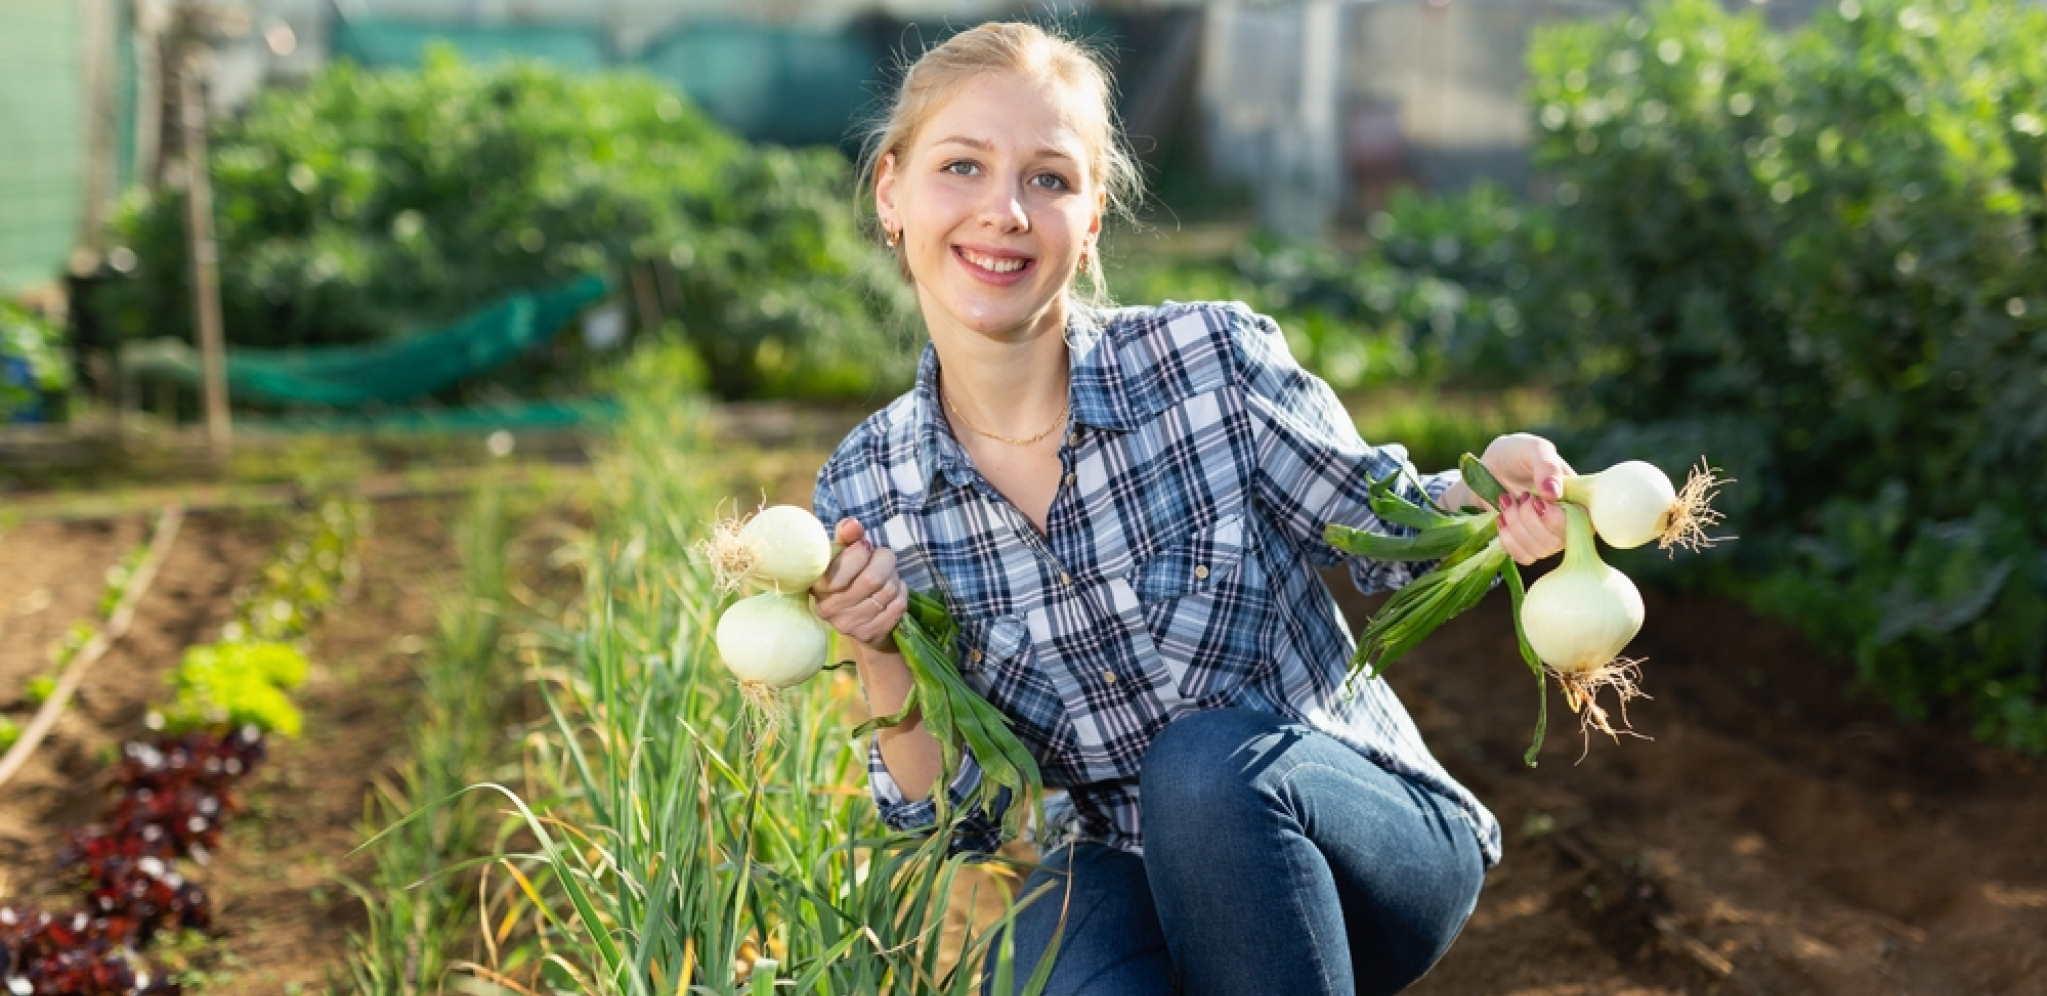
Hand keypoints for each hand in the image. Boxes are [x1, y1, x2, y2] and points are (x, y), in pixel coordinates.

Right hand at [811, 518, 908, 651]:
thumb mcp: (843, 553)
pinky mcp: (870, 634)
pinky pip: (898, 606)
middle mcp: (828, 608)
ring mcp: (849, 625)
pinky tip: (893, 592)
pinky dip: (902, 593)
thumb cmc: (849, 577)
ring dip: (894, 578)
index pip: (844, 564)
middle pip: (872, 578)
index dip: (862, 551)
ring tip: (887, 576)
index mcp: (817, 584)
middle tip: (883, 561)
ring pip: (888, 591)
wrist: (859, 619)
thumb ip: (846, 536)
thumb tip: (854, 525)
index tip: (865, 547)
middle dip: (885, 563)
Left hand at [1478, 433, 1572, 565]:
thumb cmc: (1516, 454)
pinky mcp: (1529, 546)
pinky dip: (1508, 539)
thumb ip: (1546, 466)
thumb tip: (1554, 493)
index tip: (1536, 500)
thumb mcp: (1532, 449)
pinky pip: (1524, 557)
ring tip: (1506, 501)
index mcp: (1580, 498)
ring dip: (1516, 526)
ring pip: (1540, 550)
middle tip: (1520, 496)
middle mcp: (1569, 521)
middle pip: (1558, 540)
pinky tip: (1501, 518)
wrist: (1489, 467)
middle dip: (1530, 519)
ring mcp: (1549, 536)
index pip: (1582, 524)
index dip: (1557, 519)